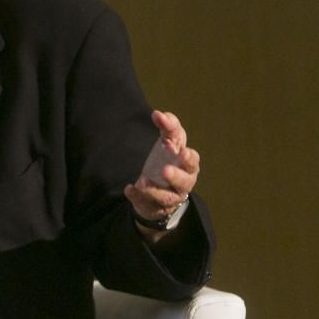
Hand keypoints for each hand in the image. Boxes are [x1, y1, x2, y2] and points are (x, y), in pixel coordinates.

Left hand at [124, 110, 199, 228]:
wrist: (161, 189)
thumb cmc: (168, 160)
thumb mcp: (170, 142)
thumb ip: (168, 127)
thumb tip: (158, 113)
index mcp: (187, 162)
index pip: (189, 154)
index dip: (181, 146)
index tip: (166, 131)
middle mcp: (184, 180)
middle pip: (185, 180)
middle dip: (176, 176)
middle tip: (165, 170)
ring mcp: (170, 195)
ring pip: (167, 197)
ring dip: (154, 190)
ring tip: (142, 182)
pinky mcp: (156, 205)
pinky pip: (147, 203)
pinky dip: (138, 196)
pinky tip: (130, 188)